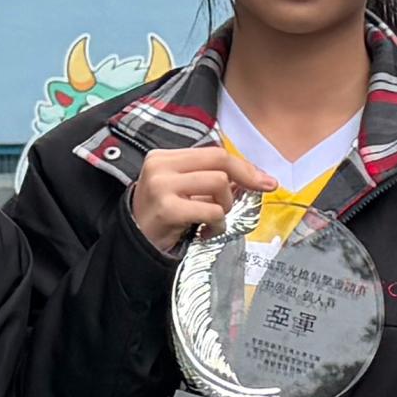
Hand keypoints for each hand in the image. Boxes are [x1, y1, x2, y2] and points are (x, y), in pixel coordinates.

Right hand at [130, 140, 275, 256]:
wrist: (134, 243)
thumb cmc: (163, 217)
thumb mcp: (182, 189)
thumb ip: (209, 178)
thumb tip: (254, 177)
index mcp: (165, 156)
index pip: (214, 152)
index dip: (243, 165)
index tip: (263, 179)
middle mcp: (161, 165)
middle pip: (219, 159)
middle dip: (246, 176)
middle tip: (259, 191)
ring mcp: (161, 185)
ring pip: (219, 182)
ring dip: (225, 205)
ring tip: (214, 218)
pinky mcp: (167, 208)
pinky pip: (211, 210)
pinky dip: (218, 224)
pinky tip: (207, 231)